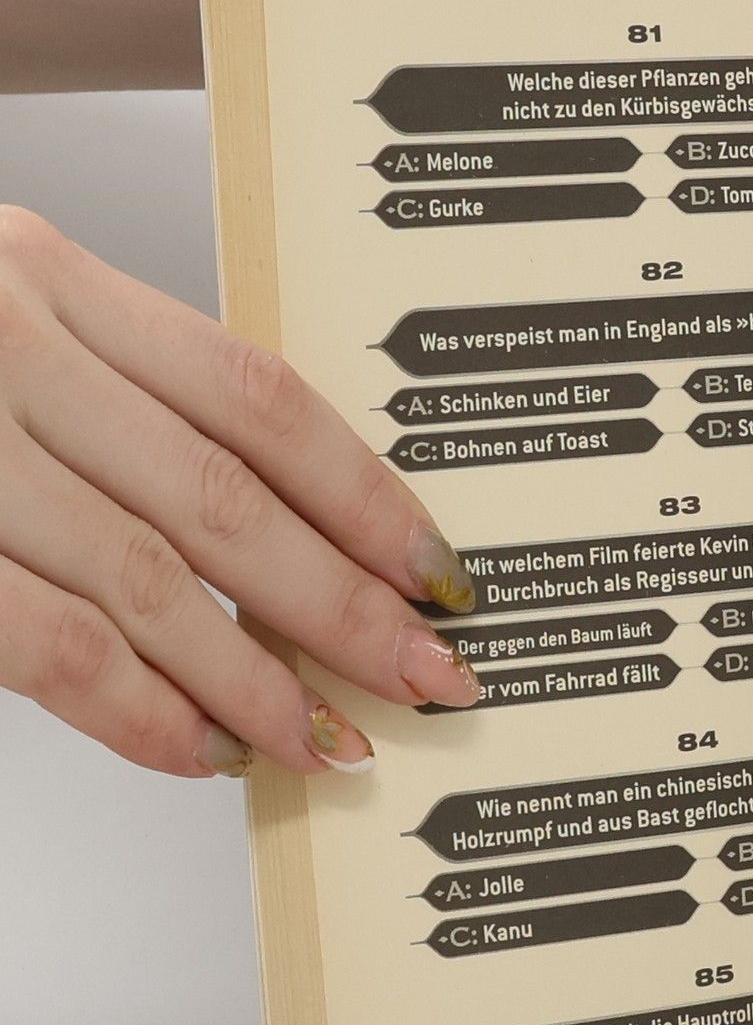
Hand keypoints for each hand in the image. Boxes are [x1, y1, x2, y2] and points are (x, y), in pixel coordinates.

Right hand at [0, 208, 481, 777]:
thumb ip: (110, 389)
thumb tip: (271, 530)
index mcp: (46, 275)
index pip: (259, 396)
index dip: (365, 493)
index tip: (438, 568)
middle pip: (227, 495)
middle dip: (345, 603)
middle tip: (428, 674)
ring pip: (148, 576)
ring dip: (255, 677)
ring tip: (328, 739)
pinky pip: (43, 639)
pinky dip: (135, 708)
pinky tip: (200, 749)